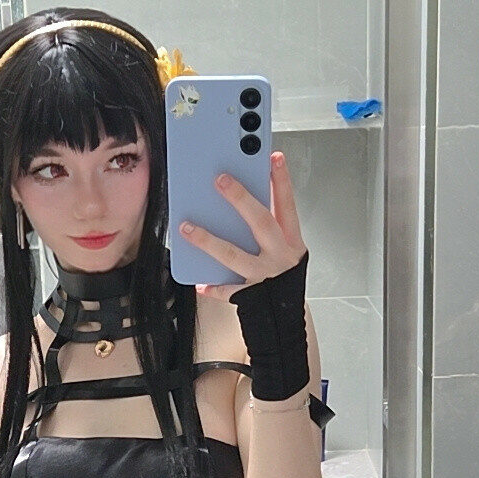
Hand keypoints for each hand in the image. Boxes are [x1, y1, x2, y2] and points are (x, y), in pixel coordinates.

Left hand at [180, 151, 306, 302]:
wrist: (286, 320)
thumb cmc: (283, 278)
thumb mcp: (285, 248)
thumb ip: (270, 225)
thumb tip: (242, 197)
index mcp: (291, 241)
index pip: (287, 205)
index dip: (281, 181)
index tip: (273, 157)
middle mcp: (280, 257)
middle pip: (260, 222)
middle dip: (241, 200)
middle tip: (220, 180)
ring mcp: (265, 277)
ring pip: (234, 255)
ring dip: (208, 240)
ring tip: (187, 227)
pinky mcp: (251, 297)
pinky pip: (227, 290)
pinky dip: (212, 286)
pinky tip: (198, 280)